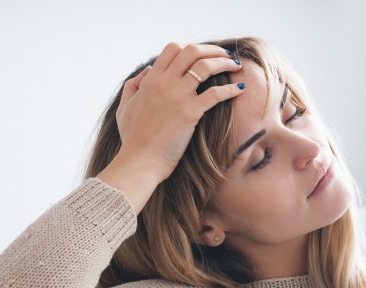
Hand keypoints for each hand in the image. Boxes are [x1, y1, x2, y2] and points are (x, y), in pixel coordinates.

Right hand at [113, 42, 245, 183]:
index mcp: (151, 79)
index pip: (172, 49)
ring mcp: (178, 96)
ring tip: (235, 66)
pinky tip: (240, 89)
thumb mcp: (125, 107)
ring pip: (206, 66)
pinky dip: (230, 89)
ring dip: (224, 62)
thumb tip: (147, 69)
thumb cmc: (133, 138)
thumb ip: (133, 85)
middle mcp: (164, 82)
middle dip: (212, 50)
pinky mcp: (190, 112)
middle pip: (192, 51)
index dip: (190, 48)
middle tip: (225, 55)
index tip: (202, 55)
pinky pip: (215, 94)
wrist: (140, 160)